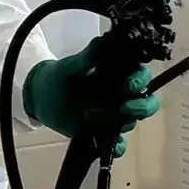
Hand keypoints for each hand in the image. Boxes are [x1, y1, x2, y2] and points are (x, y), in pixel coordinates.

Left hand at [23, 37, 161, 156]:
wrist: (42, 98)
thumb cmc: (60, 77)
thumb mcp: (72, 65)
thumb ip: (89, 56)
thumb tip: (105, 40)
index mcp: (118, 77)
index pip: (141, 77)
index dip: (141, 80)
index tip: (129, 84)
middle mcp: (120, 97)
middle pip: (146, 102)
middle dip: (142, 106)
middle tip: (126, 108)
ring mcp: (113, 117)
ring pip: (131, 122)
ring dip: (122, 123)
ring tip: (98, 119)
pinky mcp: (103, 135)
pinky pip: (118, 145)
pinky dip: (118, 147)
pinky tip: (111, 146)